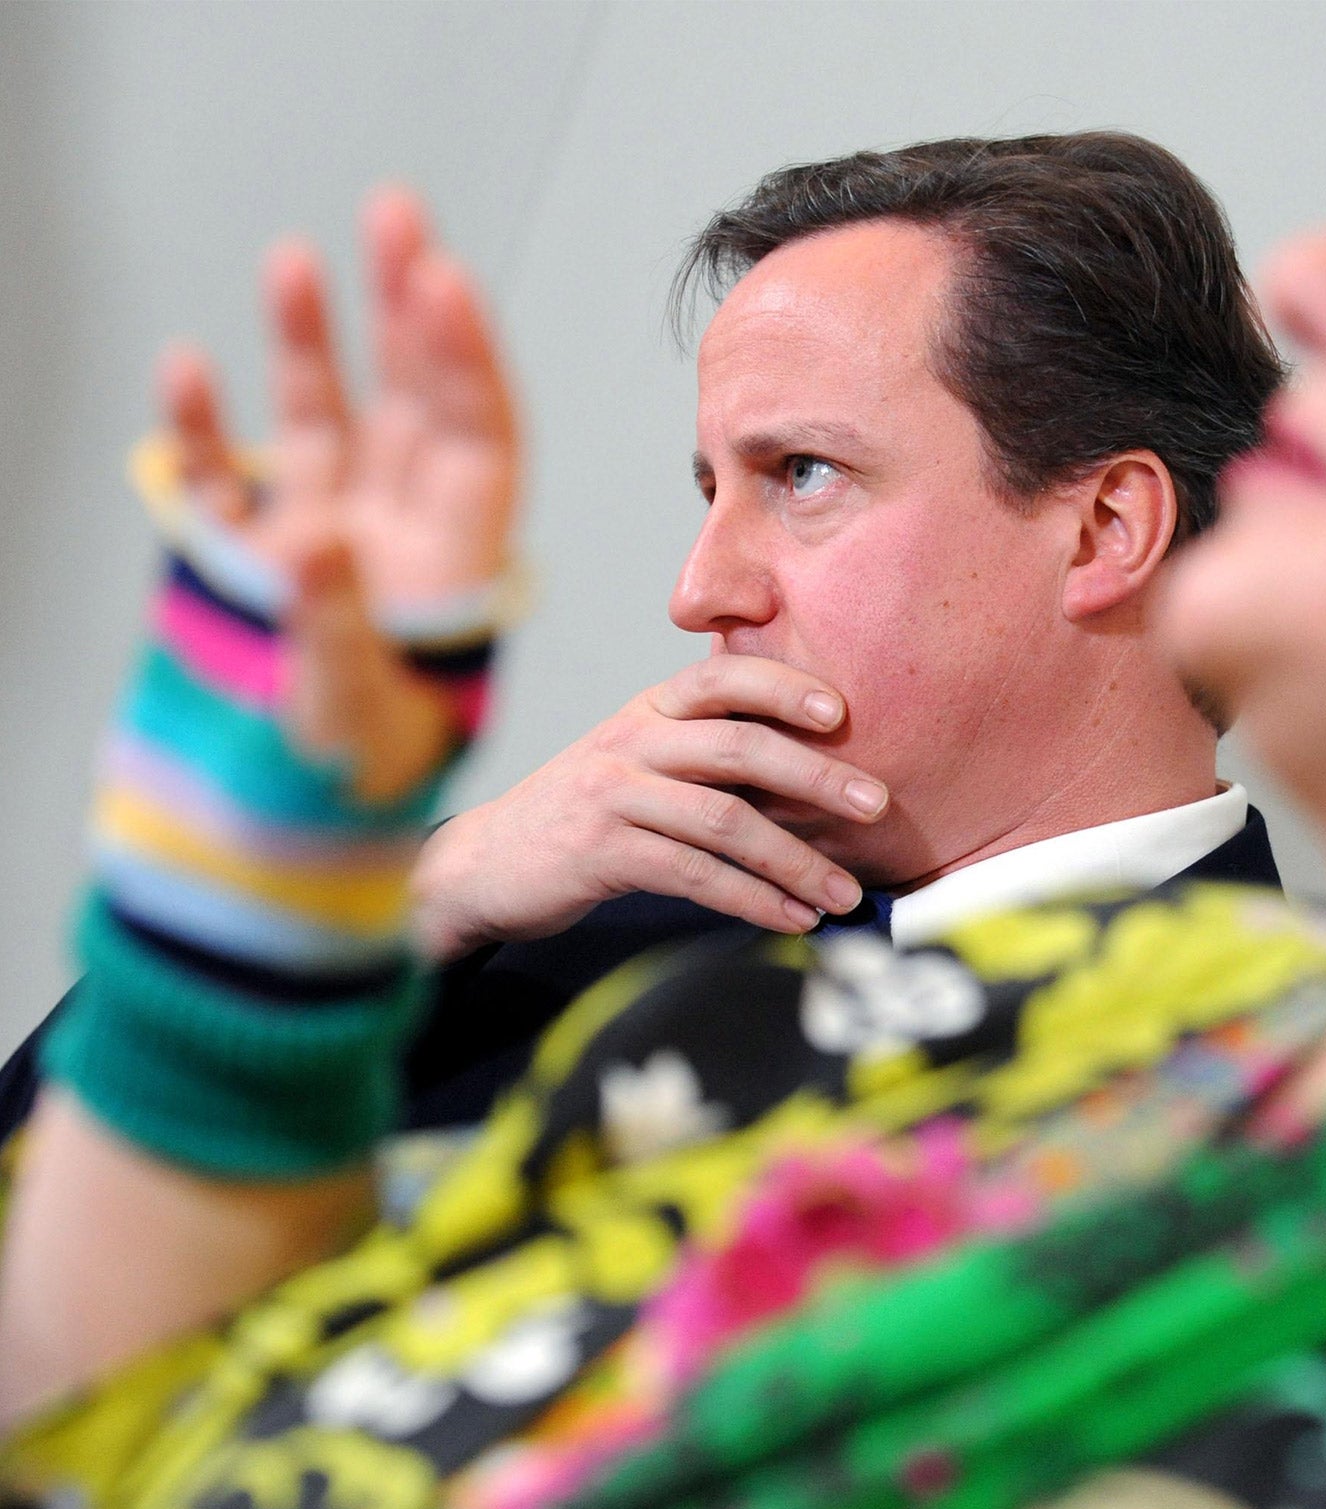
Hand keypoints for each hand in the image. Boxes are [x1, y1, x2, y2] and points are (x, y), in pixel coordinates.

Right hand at [160, 188, 518, 800]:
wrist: (303, 816)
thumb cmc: (359, 766)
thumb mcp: (350, 697)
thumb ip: (332, 619)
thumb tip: (311, 537)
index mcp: (455, 560)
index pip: (477, 439)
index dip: (468, 361)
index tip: (450, 284)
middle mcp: (397, 530)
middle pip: (412, 403)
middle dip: (406, 312)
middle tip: (402, 214)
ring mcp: (324, 533)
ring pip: (326, 420)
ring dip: (314, 342)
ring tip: (299, 258)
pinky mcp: (254, 554)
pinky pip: (230, 477)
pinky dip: (207, 428)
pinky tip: (188, 367)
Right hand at [411, 654, 891, 959]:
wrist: (486, 865)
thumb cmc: (588, 815)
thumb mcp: (641, 763)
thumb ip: (709, 756)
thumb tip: (816, 776)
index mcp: (651, 710)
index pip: (723, 676)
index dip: (784, 687)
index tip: (842, 713)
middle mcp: (633, 741)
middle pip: (740, 747)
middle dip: (817, 777)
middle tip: (876, 806)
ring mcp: (614, 796)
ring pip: (726, 821)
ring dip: (797, 861)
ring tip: (845, 893)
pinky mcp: (602, 853)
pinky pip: (696, 875)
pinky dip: (755, 899)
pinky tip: (793, 919)